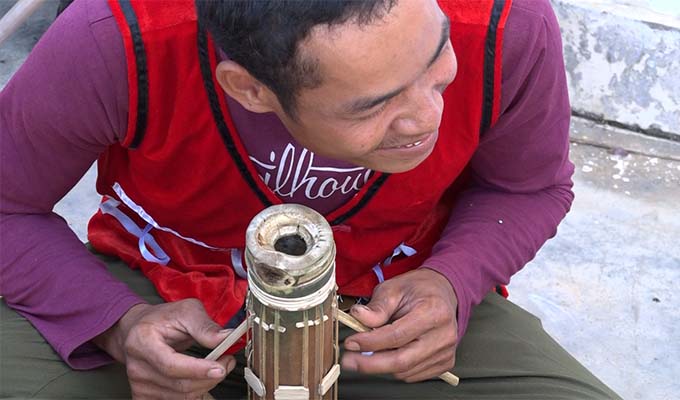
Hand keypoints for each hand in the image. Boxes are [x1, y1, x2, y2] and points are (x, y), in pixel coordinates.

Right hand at [93, 299, 235, 398]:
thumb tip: (225, 338)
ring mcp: (139, 384)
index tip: (220, 368)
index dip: (198, 370)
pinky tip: (202, 381)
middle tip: (227, 362)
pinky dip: (195, 394)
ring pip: (182, 397)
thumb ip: (205, 326)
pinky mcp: (143, 396)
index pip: (171, 365)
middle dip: (210, 377)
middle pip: (180, 385)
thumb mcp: (185, 310)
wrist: (138, 330)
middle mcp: (137, 366)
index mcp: (142, 341)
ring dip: (206, 385)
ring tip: (217, 368)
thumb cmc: (161, 320)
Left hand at [341, 268, 457, 381]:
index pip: (397, 335)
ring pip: (404, 371)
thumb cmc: (419, 290)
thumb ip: (377, 307)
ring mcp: (446, 352)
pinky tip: (387, 354)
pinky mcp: (444, 363)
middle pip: (402, 361)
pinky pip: (412, 374)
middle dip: (370, 364)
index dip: (370, 342)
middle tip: (349, 360)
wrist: (443, 293)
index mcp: (433, 312)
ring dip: (380, 365)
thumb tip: (358, 317)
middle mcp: (443, 335)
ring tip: (367, 352)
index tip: (351, 343)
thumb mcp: (394, 288)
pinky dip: (394, 368)